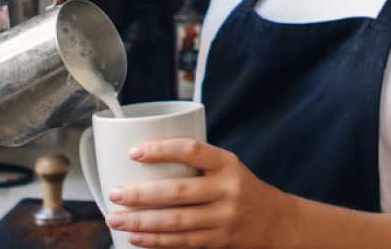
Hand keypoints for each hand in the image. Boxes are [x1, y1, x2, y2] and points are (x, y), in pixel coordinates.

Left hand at [106, 139, 291, 247]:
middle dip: (141, 194)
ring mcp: (224, 218)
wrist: (276, 221)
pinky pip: (182, 242)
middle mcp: (228, 190)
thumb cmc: (242, 189)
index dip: (162, 150)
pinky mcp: (219, 241)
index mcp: (227, 164)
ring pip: (176, 222)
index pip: (192, 151)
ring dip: (141, 222)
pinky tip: (136, 237)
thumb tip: (144, 162)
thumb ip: (198, 165)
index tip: (134, 151)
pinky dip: (155, 241)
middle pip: (178, 192)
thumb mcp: (229, 168)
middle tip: (115, 194)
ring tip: (116, 219)